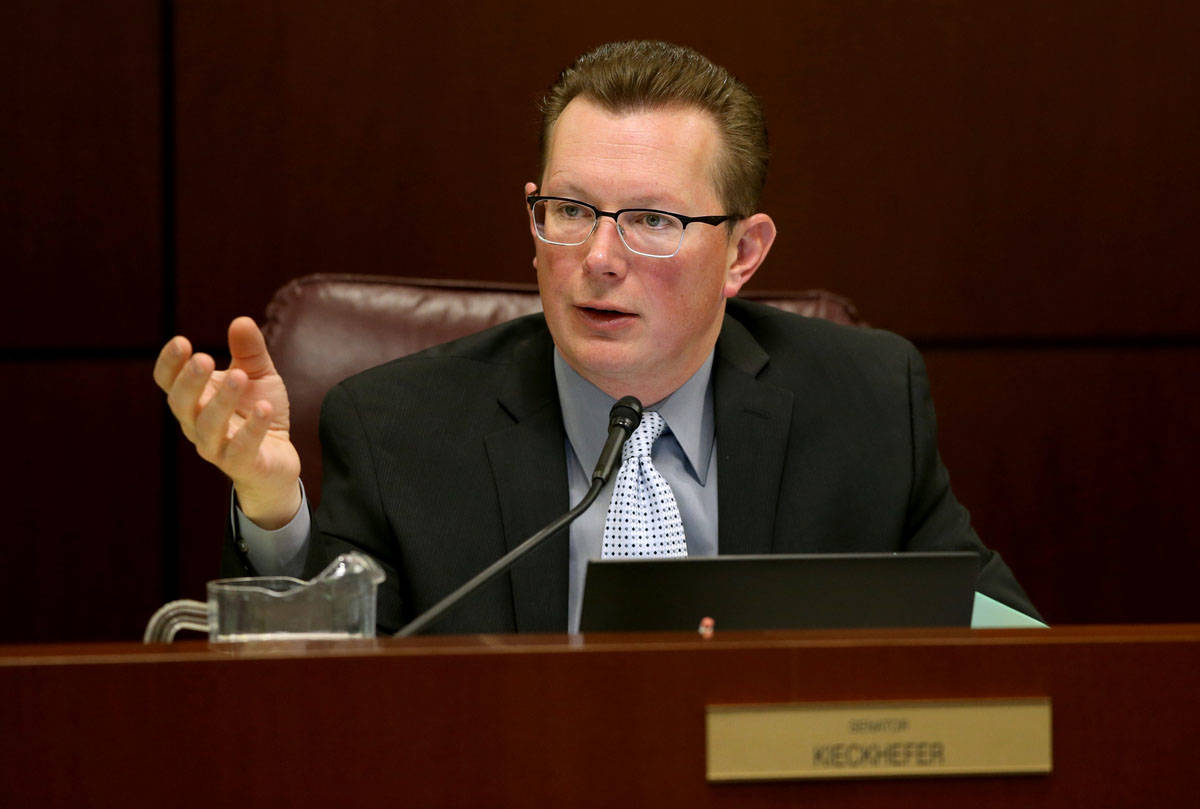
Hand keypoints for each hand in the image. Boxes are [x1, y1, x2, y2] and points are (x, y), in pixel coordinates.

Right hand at [154, 317, 301, 527]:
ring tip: (239, 376)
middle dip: (190, 382)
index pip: (168, 382)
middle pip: (180, 404)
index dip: (169, 364)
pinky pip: (241, 449)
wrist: (277, 460)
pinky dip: (253, 429)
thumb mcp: (257, 375)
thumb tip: (242, 321)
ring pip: (208, 427)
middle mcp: (197, 424)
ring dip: (222, 401)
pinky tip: (265, 408)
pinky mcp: (241, 465)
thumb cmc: (258, 412)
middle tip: (203, 358)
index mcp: (195, 399)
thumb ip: (249, 351)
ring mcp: (216, 447)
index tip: (182, 341)